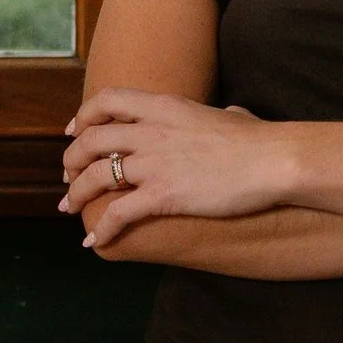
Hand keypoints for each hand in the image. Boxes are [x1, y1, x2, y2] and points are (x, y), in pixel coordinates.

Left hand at [59, 86, 294, 253]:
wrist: (274, 161)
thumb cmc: (259, 141)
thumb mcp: (233, 116)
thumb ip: (224, 114)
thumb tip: (235, 114)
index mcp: (163, 107)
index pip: (106, 101)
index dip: (82, 116)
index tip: (72, 132)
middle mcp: (151, 131)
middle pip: (90, 140)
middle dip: (71, 160)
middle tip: (68, 177)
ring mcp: (154, 163)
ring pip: (96, 176)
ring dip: (76, 194)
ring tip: (70, 208)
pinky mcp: (163, 195)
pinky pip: (118, 213)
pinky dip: (101, 228)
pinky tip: (94, 241)